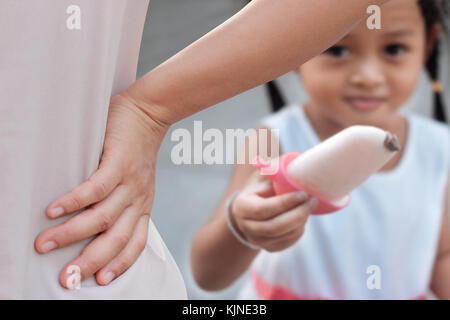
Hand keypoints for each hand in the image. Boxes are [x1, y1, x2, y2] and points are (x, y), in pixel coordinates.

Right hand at [34, 92, 168, 287]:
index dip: (119, 265)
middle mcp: (138, 199)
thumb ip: (123, 204)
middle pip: (116, 239)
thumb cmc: (136, 152)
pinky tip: (54, 210)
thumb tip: (92, 225)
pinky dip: (74, 201)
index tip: (99, 282)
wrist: (148, 115)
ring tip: (44, 243)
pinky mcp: (119, 163)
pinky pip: (96, 188)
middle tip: (65, 278)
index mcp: (142, 207)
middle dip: (89, 261)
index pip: (135, 244)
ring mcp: (130, 182)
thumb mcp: (138, 184)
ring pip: (102, 217)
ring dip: (72, 233)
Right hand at [229, 173, 317, 251]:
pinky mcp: (268, 247)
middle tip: (312, 201)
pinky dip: (299, 231)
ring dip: (301, 221)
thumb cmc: (260, 188)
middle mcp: (246, 226)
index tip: (303, 193)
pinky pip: (287, 242)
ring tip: (309, 207)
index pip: (264, 209)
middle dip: (298, 214)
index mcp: (242, 206)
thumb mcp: (262, 177)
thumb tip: (288, 164)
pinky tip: (303, 218)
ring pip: (283, 235)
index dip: (285, 203)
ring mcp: (256, 240)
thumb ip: (273, 170)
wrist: (251, 209)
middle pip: (274, 226)